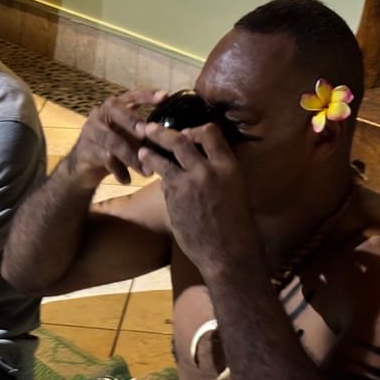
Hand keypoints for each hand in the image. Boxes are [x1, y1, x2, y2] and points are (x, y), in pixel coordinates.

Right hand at [65, 88, 166, 186]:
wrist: (83, 168)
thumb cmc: (112, 148)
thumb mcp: (128, 137)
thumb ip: (143, 133)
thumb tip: (174, 137)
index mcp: (113, 108)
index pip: (130, 95)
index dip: (146, 95)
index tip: (165, 96)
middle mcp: (100, 114)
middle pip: (116, 111)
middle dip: (134, 122)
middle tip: (149, 134)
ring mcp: (90, 131)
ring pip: (114, 141)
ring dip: (132, 157)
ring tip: (148, 172)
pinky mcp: (86, 149)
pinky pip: (105, 159)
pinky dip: (119, 171)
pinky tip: (127, 180)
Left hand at [137, 123, 261, 276]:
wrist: (227, 252)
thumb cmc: (236, 223)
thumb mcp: (235, 189)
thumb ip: (218, 171)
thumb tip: (203, 158)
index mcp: (228, 166)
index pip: (210, 132)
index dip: (195, 129)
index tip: (186, 132)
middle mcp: (207, 171)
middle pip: (180, 140)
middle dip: (161, 132)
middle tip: (148, 128)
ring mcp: (188, 184)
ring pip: (162, 159)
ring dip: (150, 152)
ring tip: (142, 151)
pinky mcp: (173, 199)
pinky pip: (162, 180)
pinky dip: (158, 176)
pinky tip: (153, 176)